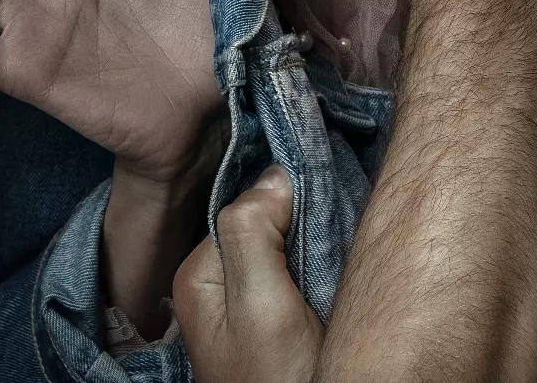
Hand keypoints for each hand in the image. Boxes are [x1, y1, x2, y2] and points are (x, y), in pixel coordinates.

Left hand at [175, 166, 322, 382]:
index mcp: (200, 272)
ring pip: (286, 241)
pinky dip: (320, 263)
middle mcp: (217, 282)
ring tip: (337, 254)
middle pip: (266, 221)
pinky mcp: (274, 316)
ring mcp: (246, 301)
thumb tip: (273, 173)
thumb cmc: (276, 378)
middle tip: (334, 236)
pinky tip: (334, 272)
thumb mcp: (260, 304)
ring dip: (315, 240)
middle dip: (302, 219)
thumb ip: (252, 233)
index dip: (288, 200)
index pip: (248, 203)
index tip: (323, 210)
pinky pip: (299, 267)